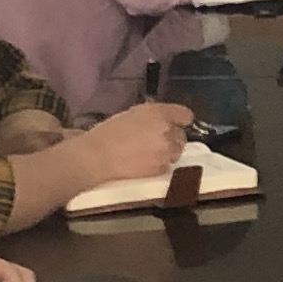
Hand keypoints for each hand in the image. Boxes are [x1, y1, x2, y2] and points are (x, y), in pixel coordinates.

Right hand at [82, 99, 197, 183]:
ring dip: (168, 151)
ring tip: (150, 153)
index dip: (180, 120)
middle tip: (156, 140)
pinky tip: (145, 163)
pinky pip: (168, 165)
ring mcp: (166, 151)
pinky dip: (160, 164)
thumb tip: (162, 120)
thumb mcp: (132, 114)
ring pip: (177, 151)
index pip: (185, 115)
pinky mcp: (161, 168)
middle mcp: (167, 131)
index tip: (176, 123)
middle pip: (182, 135)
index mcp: (158, 113)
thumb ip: (152, 116)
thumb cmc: (108, 133)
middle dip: (172, 137)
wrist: (97, 157)